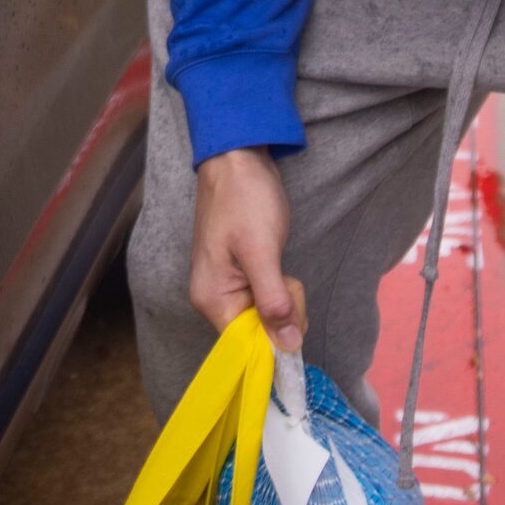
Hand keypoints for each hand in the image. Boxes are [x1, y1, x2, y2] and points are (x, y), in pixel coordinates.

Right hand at [192, 147, 302, 350]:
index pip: (247, 346)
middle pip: (260, 332)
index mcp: (212, 299)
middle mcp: (215, 298)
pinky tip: (276, 259)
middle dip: (284, 309)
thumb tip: (286, 347)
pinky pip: (267, 296)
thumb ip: (273, 302)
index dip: (275, 338)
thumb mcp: (262, 252)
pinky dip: (280, 283)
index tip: (292, 312)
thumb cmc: (245, 200)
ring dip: (284, 293)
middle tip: (284, 274)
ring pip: (268, 314)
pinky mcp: (241, 273)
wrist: (237, 158)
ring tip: (276, 257)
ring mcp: (228, 285)